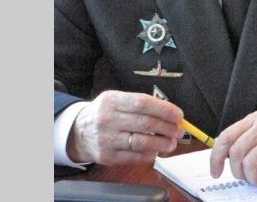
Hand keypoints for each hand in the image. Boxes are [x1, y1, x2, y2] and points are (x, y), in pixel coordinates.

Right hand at [67, 90, 183, 165]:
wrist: (77, 132)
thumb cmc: (105, 113)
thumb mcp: (116, 99)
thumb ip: (140, 104)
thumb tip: (169, 113)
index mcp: (112, 100)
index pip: (143, 103)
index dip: (164, 109)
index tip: (178, 115)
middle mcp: (108, 119)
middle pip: (145, 123)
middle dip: (168, 127)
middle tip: (179, 130)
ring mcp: (107, 139)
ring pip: (142, 142)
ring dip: (162, 143)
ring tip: (171, 143)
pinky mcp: (107, 157)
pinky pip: (135, 157)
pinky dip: (149, 154)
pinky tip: (156, 151)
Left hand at [210, 111, 256, 186]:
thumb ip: (249, 138)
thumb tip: (226, 158)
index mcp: (256, 118)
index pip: (226, 137)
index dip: (216, 157)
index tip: (216, 172)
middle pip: (236, 153)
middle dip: (239, 173)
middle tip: (249, 178)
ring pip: (250, 164)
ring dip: (255, 179)